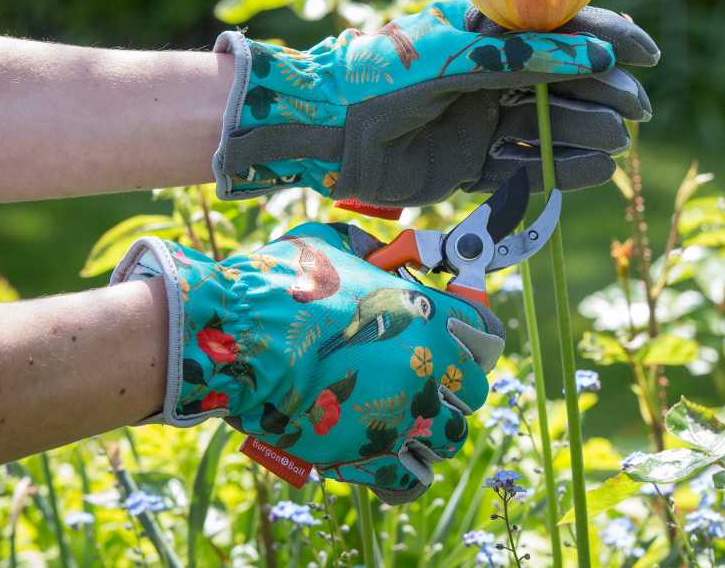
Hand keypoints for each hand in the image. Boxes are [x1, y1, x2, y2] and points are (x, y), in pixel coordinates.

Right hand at [111, 222, 504, 502]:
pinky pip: (413, 479)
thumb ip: (370, 252)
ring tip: (404, 417)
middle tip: (424, 377)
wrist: (237, 337)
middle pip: (476, 388)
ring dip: (433, 427)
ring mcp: (404, 413)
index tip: (460, 339)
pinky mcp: (373, 454)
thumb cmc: (281, 284)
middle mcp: (427, 365)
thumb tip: (382, 255)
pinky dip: (405, 472)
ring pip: (451, 436)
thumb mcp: (331, 245)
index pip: (487, 333)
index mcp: (425, 314)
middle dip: (454, 384)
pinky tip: (389, 457)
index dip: (475, 336)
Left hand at [212, 0, 658, 205]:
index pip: (558, 32)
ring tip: (614, 144)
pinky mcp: (468, 164)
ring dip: (582, 133)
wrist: (327, 129)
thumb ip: (525, 57)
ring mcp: (479, 121)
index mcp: (484, 38)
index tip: (647, 55)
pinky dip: (555, 170)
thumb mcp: (459, 57)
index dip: (606, 39)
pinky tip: (590, 171)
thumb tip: (601, 53)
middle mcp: (487, 78)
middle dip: (601, 93)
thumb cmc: (386, 75)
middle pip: (560, 83)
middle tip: (634, 109)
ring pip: (546, 127)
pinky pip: (521, 168)